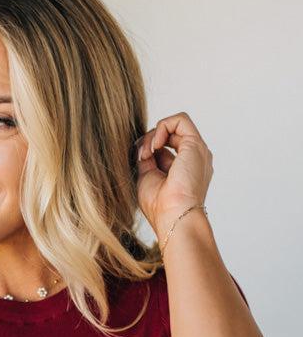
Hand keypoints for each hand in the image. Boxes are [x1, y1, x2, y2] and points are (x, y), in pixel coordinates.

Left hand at [133, 111, 213, 242]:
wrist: (173, 216)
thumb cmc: (161, 207)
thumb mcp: (148, 178)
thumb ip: (148, 161)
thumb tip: (142, 146)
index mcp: (186, 169)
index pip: (167, 146)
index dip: (150, 146)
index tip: (140, 159)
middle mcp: (195, 159)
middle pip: (171, 134)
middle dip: (150, 139)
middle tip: (142, 156)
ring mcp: (197, 151)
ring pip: (175, 125)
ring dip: (155, 134)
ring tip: (147, 152)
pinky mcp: (195, 144)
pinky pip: (179, 120)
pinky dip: (163, 127)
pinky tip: (155, 145)